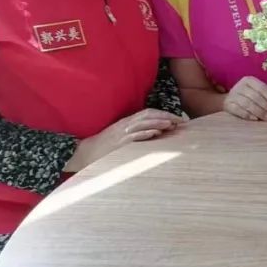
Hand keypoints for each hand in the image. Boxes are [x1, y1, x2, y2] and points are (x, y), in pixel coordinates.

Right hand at [66, 109, 185, 171]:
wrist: (85, 153)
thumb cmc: (106, 146)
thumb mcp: (122, 136)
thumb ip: (137, 132)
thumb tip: (157, 132)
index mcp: (127, 122)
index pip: (148, 113)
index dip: (164, 113)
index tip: (178, 118)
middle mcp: (125, 125)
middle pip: (148, 115)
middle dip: (165, 116)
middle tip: (180, 121)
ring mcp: (121, 134)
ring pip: (141, 124)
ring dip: (157, 123)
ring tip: (170, 124)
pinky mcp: (118, 144)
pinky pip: (132, 136)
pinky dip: (144, 134)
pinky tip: (154, 134)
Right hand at [223, 76, 266, 121]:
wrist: (229, 100)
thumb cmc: (249, 94)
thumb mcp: (259, 89)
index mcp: (249, 80)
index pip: (261, 87)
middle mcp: (240, 86)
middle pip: (255, 97)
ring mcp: (233, 95)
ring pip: (247, 104)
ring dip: (259, 112)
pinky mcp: (228, 104)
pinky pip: (238, 110)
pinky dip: (247, 115)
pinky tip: (255, 119)